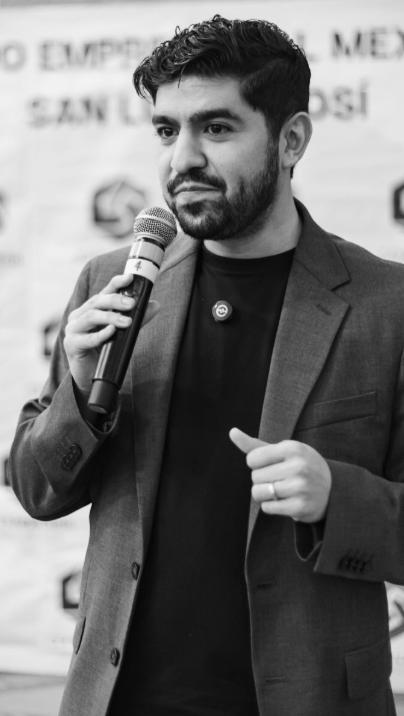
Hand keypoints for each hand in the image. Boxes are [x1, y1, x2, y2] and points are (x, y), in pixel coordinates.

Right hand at [64, 273, 158, 393]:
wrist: (89, 376)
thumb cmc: (105, 351)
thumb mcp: (124, 332)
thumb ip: (137, 319)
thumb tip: (155, 305)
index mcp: (92, 309)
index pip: (104, 292)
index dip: (116, 283)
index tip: (129, 277)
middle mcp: (80, 315)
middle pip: (97, 302)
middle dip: (115, 300)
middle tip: (132, 304)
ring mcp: (73, 329)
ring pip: (91, 317)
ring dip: (110, 317)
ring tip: (127, 321)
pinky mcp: (71, 344)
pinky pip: (86, 338)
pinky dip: (100, 335)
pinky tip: (111, 332)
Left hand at [229, 427, 330, 522]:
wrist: (333, 489)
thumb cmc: (301, 466)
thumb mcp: (283, 451)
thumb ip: (255, 445)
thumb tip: (232, 432)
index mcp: (292, 448)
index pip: (252, 458)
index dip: (257, 464)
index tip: (272, 465)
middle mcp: (298, 466)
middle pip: (254, 476)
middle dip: (262, 480)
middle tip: (279, 479)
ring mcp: (300, 487)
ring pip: (258, 493)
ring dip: (264, 494)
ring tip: (280, 490)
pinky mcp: (300, 507)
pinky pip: (267, 508)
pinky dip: (271, 506)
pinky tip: (285, 501)